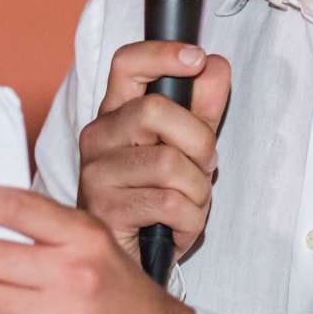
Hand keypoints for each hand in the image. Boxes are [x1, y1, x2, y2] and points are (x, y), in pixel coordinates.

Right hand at [77, 40, 231, 264]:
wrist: (134, 260)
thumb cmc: (156, 199)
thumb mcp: (187, 148)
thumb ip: (202, 107)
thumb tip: (216, 65)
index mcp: (116, 114)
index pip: (127, 63)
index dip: (162, 53)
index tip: (197, 59)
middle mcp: (98, 136)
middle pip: (156, 111)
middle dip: (199, 142)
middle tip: (203, 166)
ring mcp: (97, 173)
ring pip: (168, 163)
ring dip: (198, 189)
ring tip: (189, 203)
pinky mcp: (105, 210)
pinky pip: (170, 203)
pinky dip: (191, 219)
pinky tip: (180, 226)